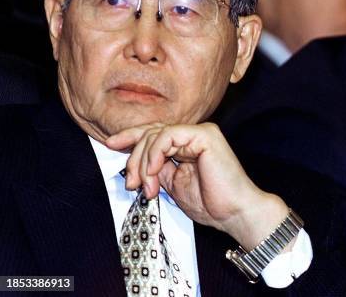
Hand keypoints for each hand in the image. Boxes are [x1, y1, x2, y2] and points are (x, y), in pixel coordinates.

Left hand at [105, 123, 289, 249]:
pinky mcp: (204, 135)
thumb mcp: (173, 184)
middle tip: (132, 184)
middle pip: (151, 132)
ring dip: (144, 162)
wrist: (234, 212)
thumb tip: (135, 163)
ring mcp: (200, 132)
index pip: (154, 133)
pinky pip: (168, 136)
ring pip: (156, 134)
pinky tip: (153, 171)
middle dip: (134, 159)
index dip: (131, 137)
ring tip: (147, 186)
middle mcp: (194, 134)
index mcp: (188, 145)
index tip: (111, 145)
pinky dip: (155, 153)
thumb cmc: (211, 203)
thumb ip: (156, 169)